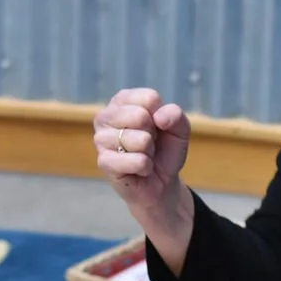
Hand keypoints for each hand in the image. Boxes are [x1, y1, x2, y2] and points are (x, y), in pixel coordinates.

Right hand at [94, 88, 191, 210]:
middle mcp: (106, 116)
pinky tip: (140, 169)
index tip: (157, 127)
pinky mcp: (104, 161)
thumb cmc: (165, 150)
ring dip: (149, 152)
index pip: (149, 98)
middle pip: (140, 116)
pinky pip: (136, 161)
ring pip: (139, 140)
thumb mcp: (179, 128)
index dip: (161, 117)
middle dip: (153, 134)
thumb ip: (175, 115)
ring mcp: (101, 139)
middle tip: (149, 143)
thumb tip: (159, 118)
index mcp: (123, 100)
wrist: (161, 182)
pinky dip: (146, 167)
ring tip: (143, 155)